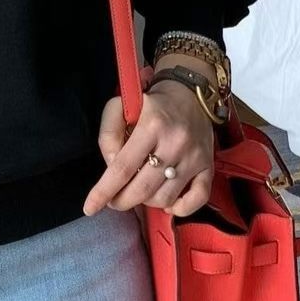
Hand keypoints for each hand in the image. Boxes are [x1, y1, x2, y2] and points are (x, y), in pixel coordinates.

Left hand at [82, 66, 215, 217]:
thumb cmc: (151, 103)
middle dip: (121, 201)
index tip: (90, 207)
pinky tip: (167, 201)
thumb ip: (109, 134)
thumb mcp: (122, 106)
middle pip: (142, 189)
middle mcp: (176, 143)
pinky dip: (180, 208)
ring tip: (139, 190)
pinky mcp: (208, 166)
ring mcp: (195, 157)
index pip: (123, 168)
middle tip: (114, 200)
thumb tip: (110, 166)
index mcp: (152, 125)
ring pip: (164, 197)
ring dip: (146, 202)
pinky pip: (197, 199)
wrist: (191, 92)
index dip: (104, 191)